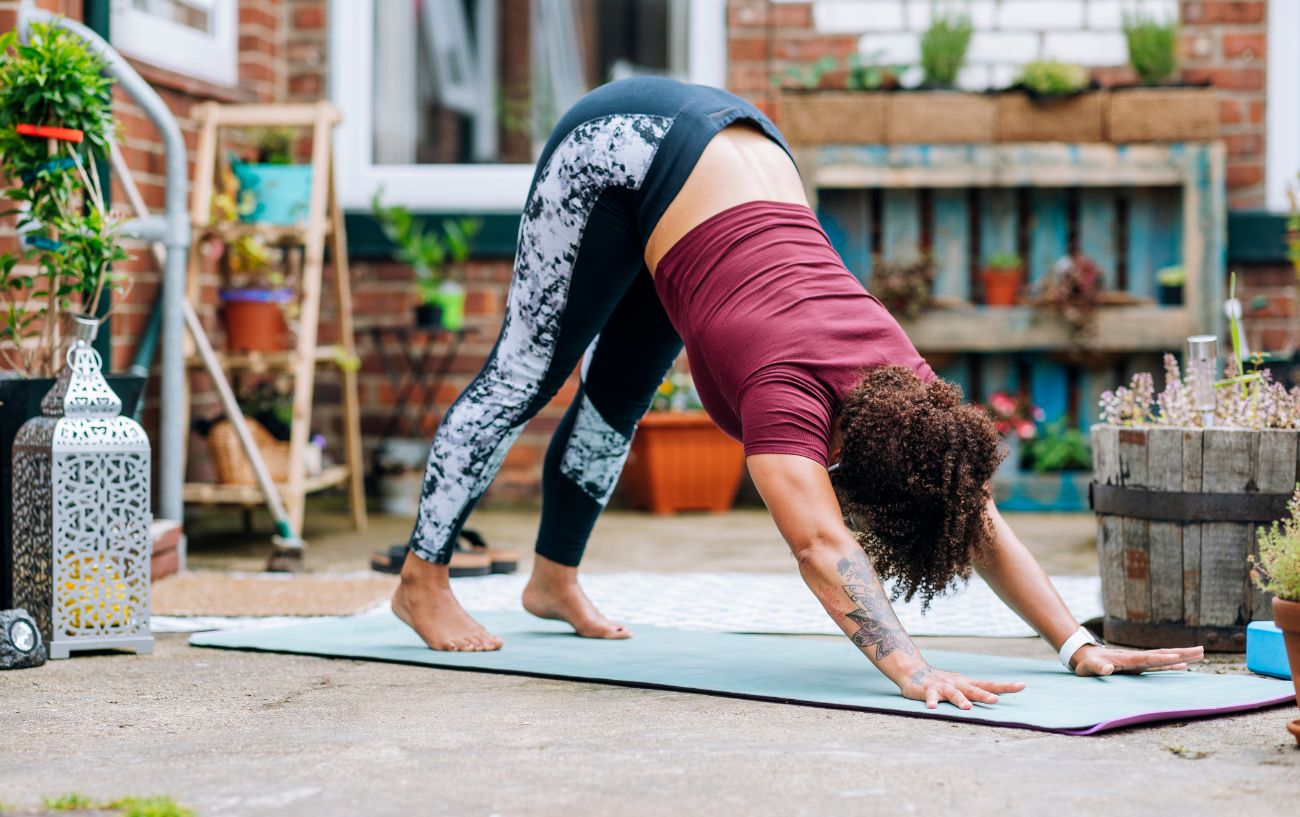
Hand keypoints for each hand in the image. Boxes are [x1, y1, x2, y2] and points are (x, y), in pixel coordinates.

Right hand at [897, 664, 1026, 709]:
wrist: (913, 671)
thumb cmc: (942, 682)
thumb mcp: (960, 686)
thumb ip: (975, 692)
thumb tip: (997, 697)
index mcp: (967, 684)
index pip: (989, 685)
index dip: (1006, 686)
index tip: (1023, 686)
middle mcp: (957, 684)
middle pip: (974, 689)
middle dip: (985, 695)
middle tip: (996, 700)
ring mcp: (943, 687)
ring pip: (953, 694)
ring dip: (960, 700)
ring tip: (967, 707)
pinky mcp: (927, 690)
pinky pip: (931, 697)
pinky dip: (932, 702)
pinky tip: (933, 708)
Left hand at [1069, 644, 1203, 675]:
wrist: (1083, 655)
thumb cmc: (1085, 664)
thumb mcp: (1088, 667)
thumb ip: (1097, 668)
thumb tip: (1106, 669)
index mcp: (1126, 659)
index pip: (1147, 659)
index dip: (1161, 658)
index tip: (1178, 656)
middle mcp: (1136, 657)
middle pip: (1162, 654)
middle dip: (1181, 653)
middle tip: (1201, 649)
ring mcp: (1138, 660)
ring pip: (1163, 656)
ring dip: (1181, 655)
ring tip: (1200, 653)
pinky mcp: (1138, 664)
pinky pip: (1158, 663)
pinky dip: (1171, 663)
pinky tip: (1183, 665)